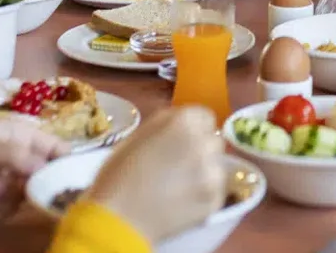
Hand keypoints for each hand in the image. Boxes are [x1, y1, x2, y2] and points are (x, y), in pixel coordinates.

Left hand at [0, 118, 70, 208]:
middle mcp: (19, 156)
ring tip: (7, 195)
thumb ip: (17, 156)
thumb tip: (46, 169)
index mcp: (21, 135)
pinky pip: (15, 204)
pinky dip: (10, 207)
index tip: (72, 178)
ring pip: (32, 190)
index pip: (55, 147)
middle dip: (47, 183)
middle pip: (47, 171)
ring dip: (25, 196)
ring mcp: (7, 177)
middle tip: (41, 194)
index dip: (66, 160)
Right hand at [88, 106, 226, 241]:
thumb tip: (181, 126)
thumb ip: (166, 125)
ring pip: (217, 167)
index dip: (193, 130)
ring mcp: (213, 172)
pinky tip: (182, 202)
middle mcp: (204, 142)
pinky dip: (203, 196)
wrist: (119, 218)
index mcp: (184, 121)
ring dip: (203, 173)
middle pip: (213, 141)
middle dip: (200, 150)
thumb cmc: (119, 175)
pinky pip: (216, 192)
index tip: (181, 143)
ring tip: (179, 187)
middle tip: (179, 166)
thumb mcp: (139, 136)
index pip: (204, 117)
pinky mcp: (215, 199)